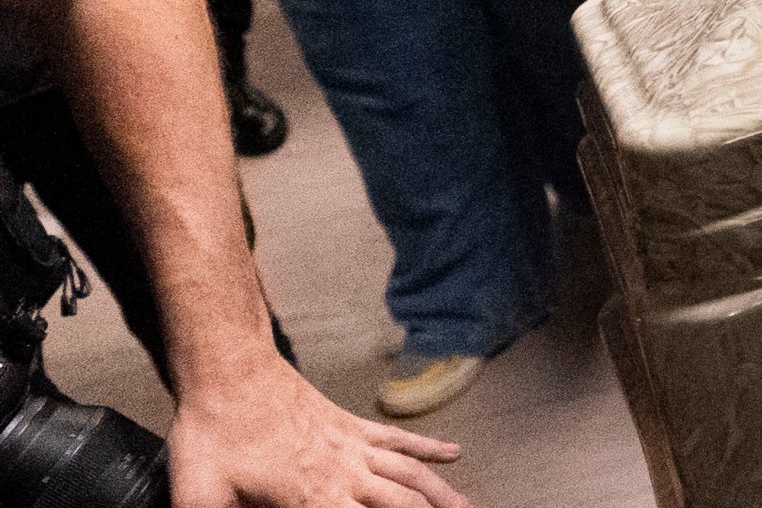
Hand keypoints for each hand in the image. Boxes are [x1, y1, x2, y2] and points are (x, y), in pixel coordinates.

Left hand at [167, 355, 467, 507]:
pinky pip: (400, 440)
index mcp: (311, 499)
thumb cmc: (212, 434)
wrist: (228, 374)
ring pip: (412, 475)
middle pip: (403, 505)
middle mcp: (344, 474)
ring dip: (443, 495)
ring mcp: (353, 447)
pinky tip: (454, 455)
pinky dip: (431, 448)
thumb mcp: (199, 495)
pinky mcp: (352, 426)